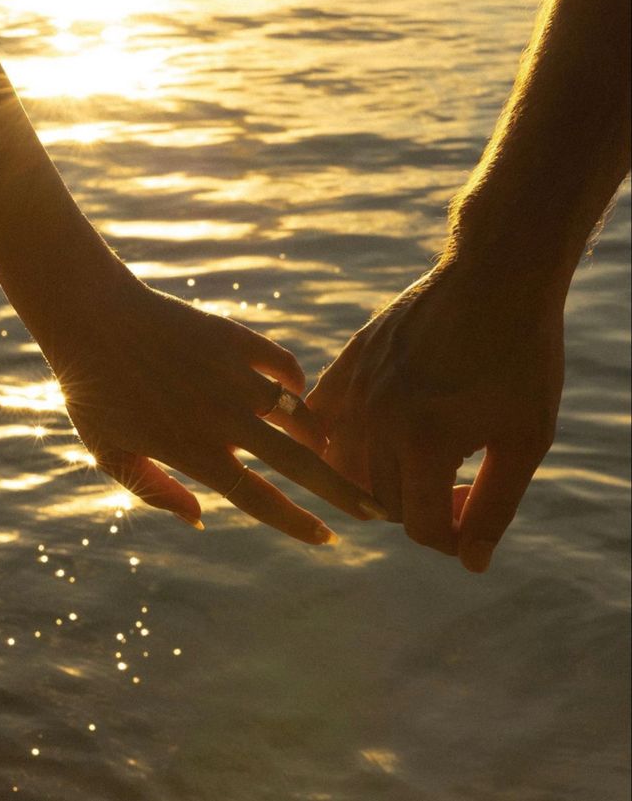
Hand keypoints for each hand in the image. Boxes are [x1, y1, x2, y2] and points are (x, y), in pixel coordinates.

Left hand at [37, 265, 376, 543]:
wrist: (91, 316)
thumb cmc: (92, 392)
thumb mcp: (110, 453)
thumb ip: (155, 492)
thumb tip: (202, 519)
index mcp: (193, 450)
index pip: (260, 500)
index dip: (298, 524)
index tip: (328, 539)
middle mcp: (223, 417)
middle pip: (299, 463)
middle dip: (342, 490)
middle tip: (375, 507)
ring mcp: (233, 376)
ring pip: (299, 413)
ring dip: (319, 436)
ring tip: (326, 446)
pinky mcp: (235, 340)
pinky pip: (284, 365)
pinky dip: (297, 382)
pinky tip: (296, 393)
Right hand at [307, 259, 564, 569]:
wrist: (495, 279)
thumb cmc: (522, 359)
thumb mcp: (526, 440)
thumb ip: (497, 508)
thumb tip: (471, 564)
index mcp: (425, 443)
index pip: (422, 527)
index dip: (455, 534)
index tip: (477, 502)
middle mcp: (378, 421)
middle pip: (381, 503)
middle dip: (422, 506)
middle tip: (460, 478)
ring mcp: (356, 390)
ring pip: (343, 470)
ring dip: (377, 482)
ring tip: (415, 463)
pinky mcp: (346, 365)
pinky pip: (319, 421)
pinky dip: (334, 441)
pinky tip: (368, 435)